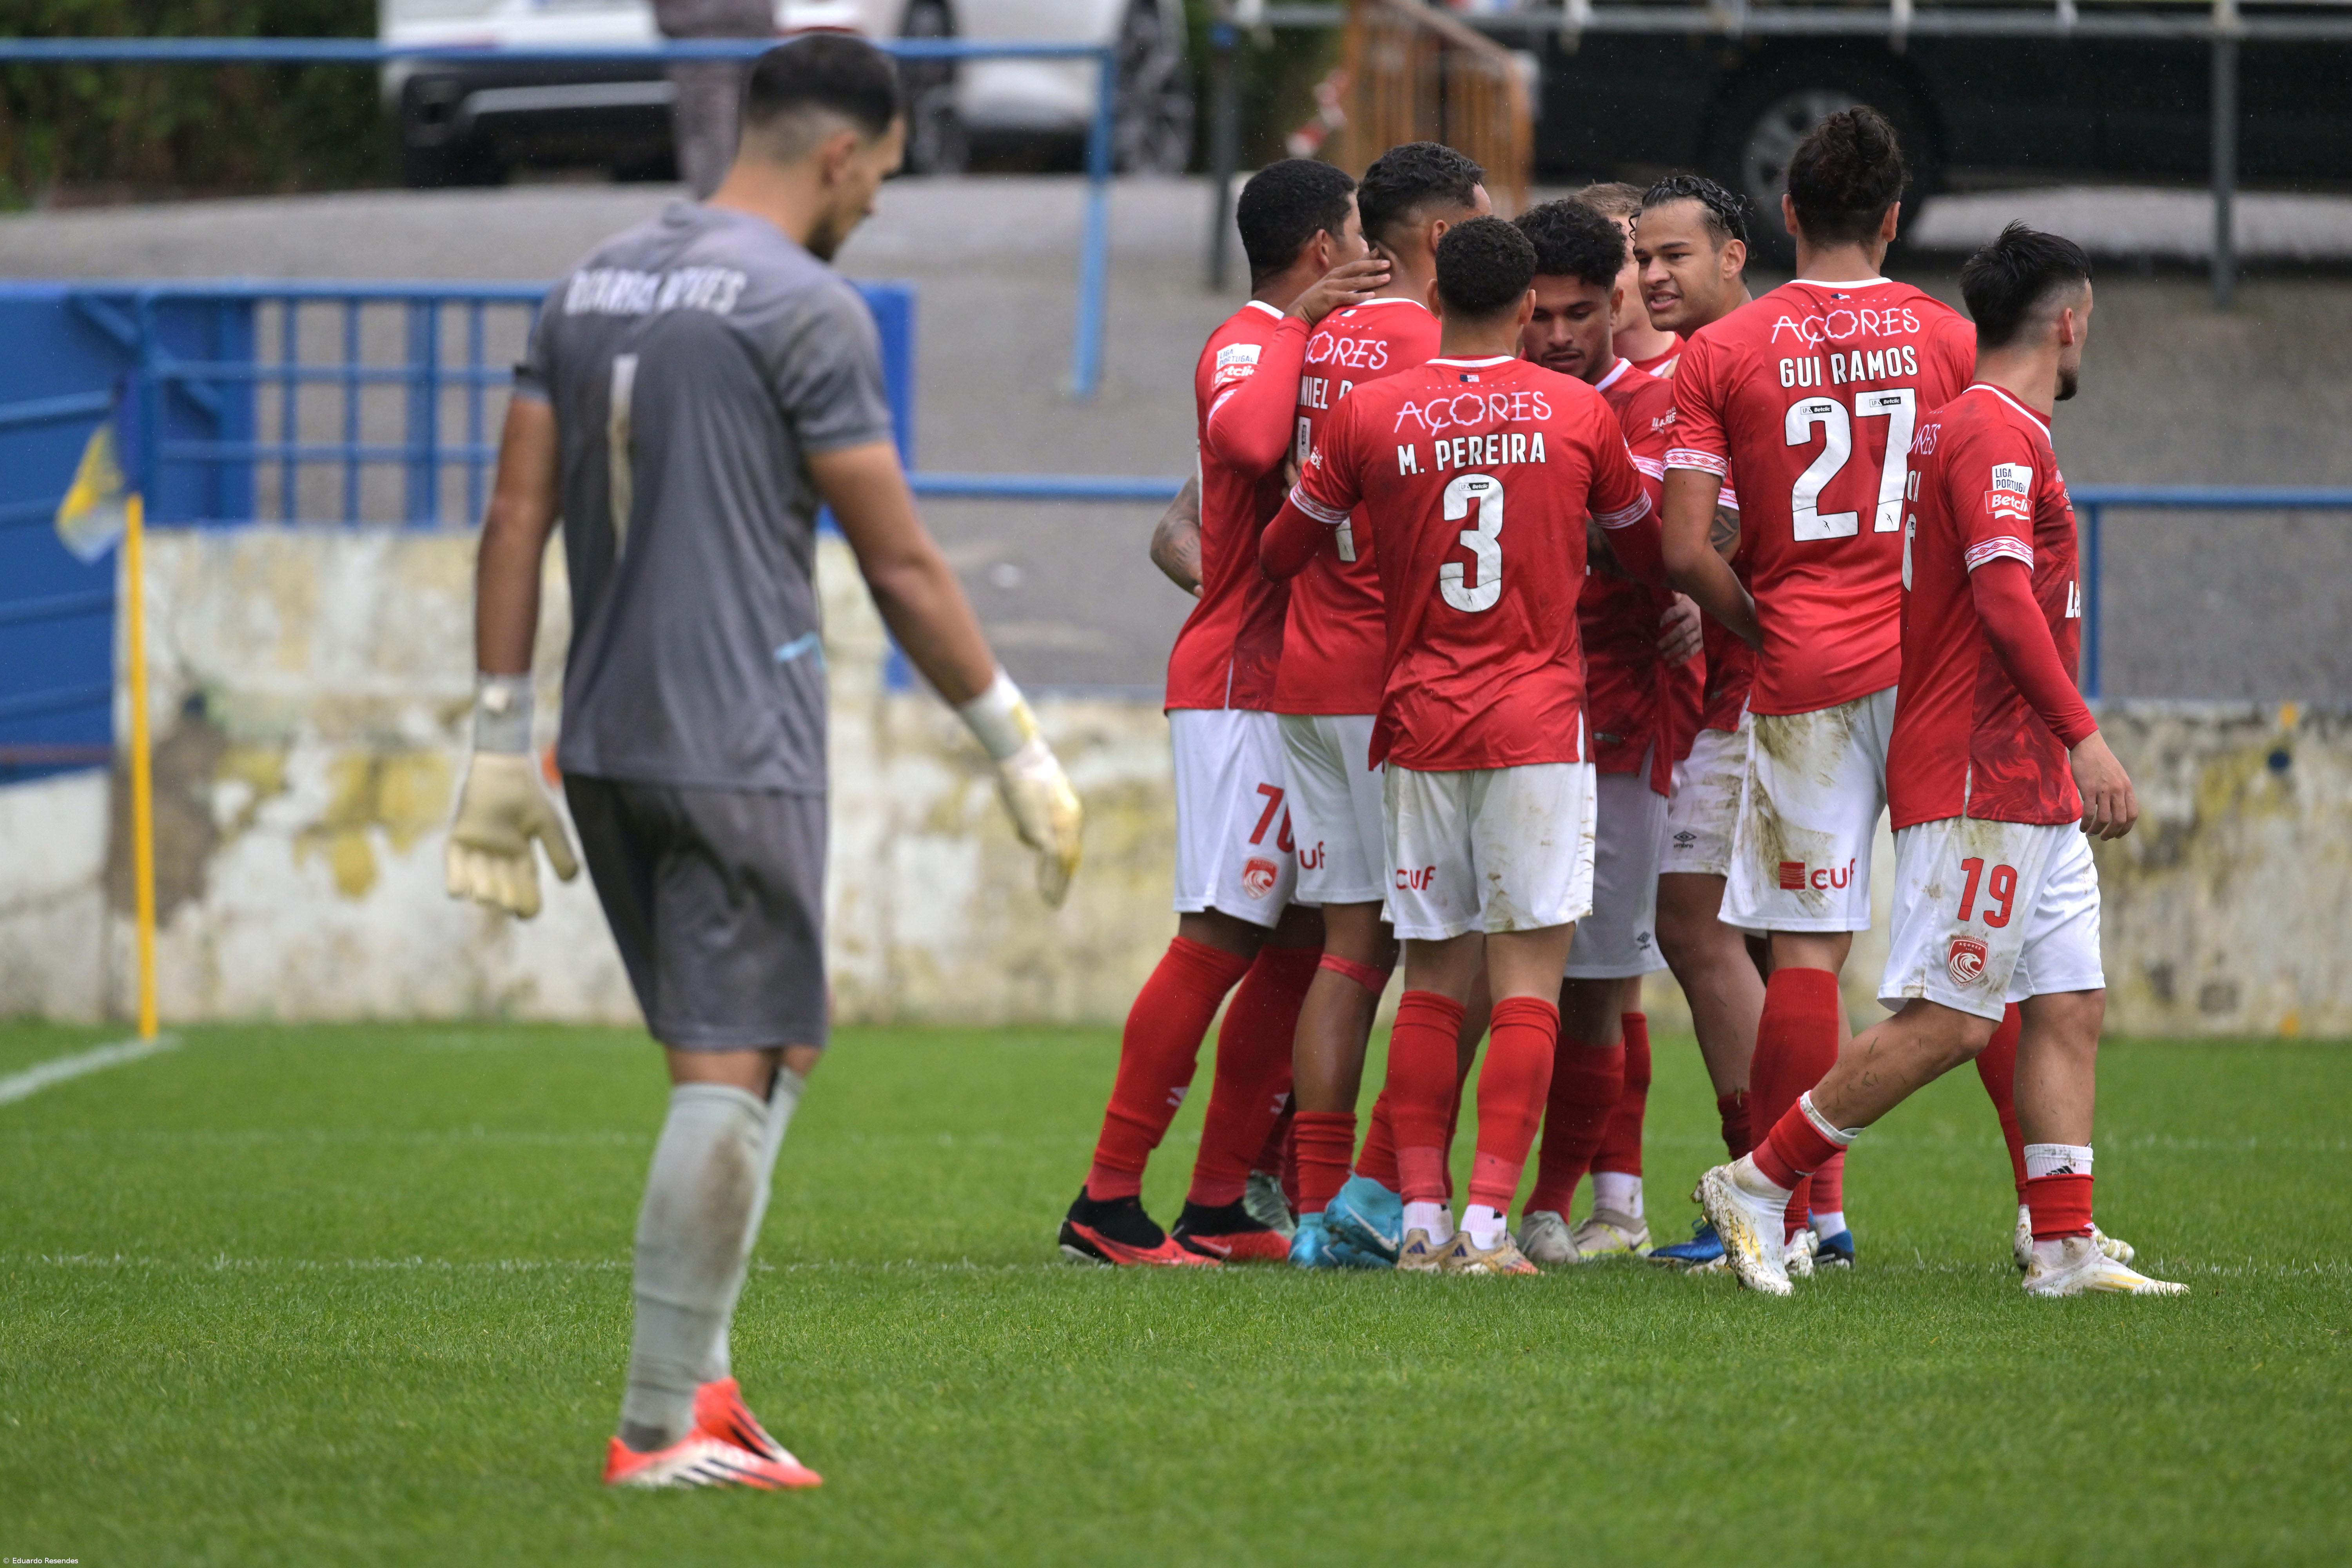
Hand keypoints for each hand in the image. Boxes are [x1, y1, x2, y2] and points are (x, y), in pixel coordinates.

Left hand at [445, 752, 578, 917]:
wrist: (502, 770)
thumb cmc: (527, 794)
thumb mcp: (548, 823)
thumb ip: (559, 850)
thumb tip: (570, 880)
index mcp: (522, 860)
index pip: (526, 893)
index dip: (526, 907)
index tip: (524, 911)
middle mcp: (499, 861)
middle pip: (503, 895)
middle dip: (505, 901)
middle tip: (506, 900)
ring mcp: (477, 852)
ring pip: (478, 886)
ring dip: (483, 894)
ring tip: (487, 894)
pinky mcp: (458, 841)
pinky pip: (453, 870)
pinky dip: (456, 883)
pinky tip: (462, 890)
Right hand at [997, 736, 1082, 905]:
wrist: (1021, 760)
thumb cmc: (1019, 774)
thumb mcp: (1025, 800)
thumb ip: (1030, 821)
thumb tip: (1032, 841)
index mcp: (1068, 811)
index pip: (1069, 844)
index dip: (1064, 863)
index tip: (1061, 878)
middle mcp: (1071, 820)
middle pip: (1070, 857)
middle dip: (1063, 879)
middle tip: (1057, 899)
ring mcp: (1062, 827)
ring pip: (1065, 864)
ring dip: (1057, 885)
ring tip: (1053, 903)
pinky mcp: (1049, 832)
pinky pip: (1053, 863)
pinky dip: (1050, 880)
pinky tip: (1047, 894)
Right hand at [1287, 255, 1390, 323]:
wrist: (1300, 311)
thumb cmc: (1317, 300)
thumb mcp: (1330, 286)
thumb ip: (1344, 281)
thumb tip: (1360, 277)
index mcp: (1336, 274)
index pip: (1355, 263)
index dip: (1368, 257)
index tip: (1381, 251)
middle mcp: (1334, 278)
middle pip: (1357, 269)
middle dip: (1373, 265)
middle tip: (1388, 263)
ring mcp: (1332, 288)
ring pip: (1356, 282)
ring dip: (1372, 280)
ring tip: (1386, 278)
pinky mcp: (1330, 300)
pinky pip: (1348, 297)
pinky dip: (1360, 296)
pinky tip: (1371, 296)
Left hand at [1657, 593, 1703, 663]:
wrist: (1709, 611)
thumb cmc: (1689, 605)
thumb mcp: (1683, 598)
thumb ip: (1674, 596)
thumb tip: (1667, 589)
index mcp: (1687, 609)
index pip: (1676, 612)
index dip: (1668, 617)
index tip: (1659, 624)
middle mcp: (1694, 621)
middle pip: (1681, 630)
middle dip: (1669, 639)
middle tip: (1658, 645)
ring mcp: (1699, 633)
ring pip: (1686, 643)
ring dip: (1675, 650)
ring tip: (1663, 656)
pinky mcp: (1701, 643)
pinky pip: (1692, 652)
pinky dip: (1682, 659)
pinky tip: (1671, 664)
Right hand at [2069, 731, 2137, 839]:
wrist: (2088, 745)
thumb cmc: (2100, 760)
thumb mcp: (2117, 775)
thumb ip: (2119, 791)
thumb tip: (2117, 808)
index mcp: (2127, 787)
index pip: (2132, 814)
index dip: (2126, 828)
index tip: (2118, 834)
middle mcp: (2118, 790)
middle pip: (2120, 820)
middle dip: (2112, 833)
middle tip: (2103, 837)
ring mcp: (2104, 790)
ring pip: (2104, 819)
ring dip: (2097, 830)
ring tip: (2089, 832)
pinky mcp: (2089, 789)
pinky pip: (2089, 812)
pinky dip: (2085, 823)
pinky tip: (2081, 826)